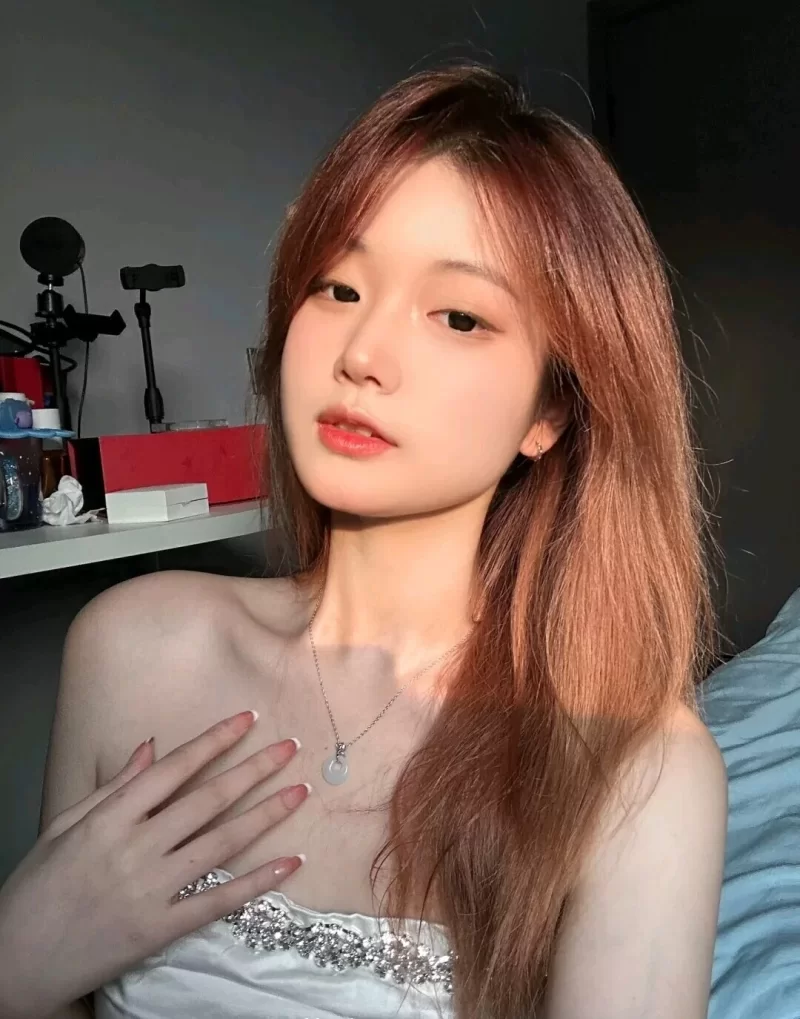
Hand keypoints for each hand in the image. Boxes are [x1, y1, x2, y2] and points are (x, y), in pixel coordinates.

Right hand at [0, 710, 309, 1018]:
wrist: (15, 963)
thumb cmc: (36, 889)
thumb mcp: (65, 826)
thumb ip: (113, 787)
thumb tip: (152, 747)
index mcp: (109, 818)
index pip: (175, 769)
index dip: (214, 741)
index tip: (247, 719)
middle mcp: (134, 848)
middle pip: (208, 800)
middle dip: (254, 770)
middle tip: (290, 747)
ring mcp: (149, 890)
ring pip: (221, 844)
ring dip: (266, 815)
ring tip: (300, 793)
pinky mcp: (159, 929)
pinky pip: (217, 900)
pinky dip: (256, 882)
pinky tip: (289, 863)